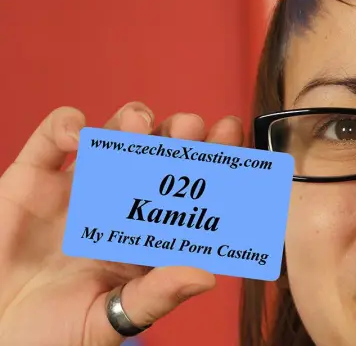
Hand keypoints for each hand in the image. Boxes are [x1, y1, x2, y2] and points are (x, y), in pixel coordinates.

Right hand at [0, 102, 244, 345]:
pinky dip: (66, 127)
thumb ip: (156, 296)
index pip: (190, 191)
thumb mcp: (109, 321)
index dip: (213, 163)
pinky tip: (78, 138)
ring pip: (114, 138)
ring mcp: (78, 188)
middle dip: (181, 136)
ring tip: (143, 127)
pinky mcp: (32, 181)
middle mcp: (119, 203)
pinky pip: (50, 140)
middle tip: (194, 129)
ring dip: (133, 123)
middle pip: (160, 155)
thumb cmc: (54, 335)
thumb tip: (207, 276)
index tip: (231, 141)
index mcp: (147, 233)